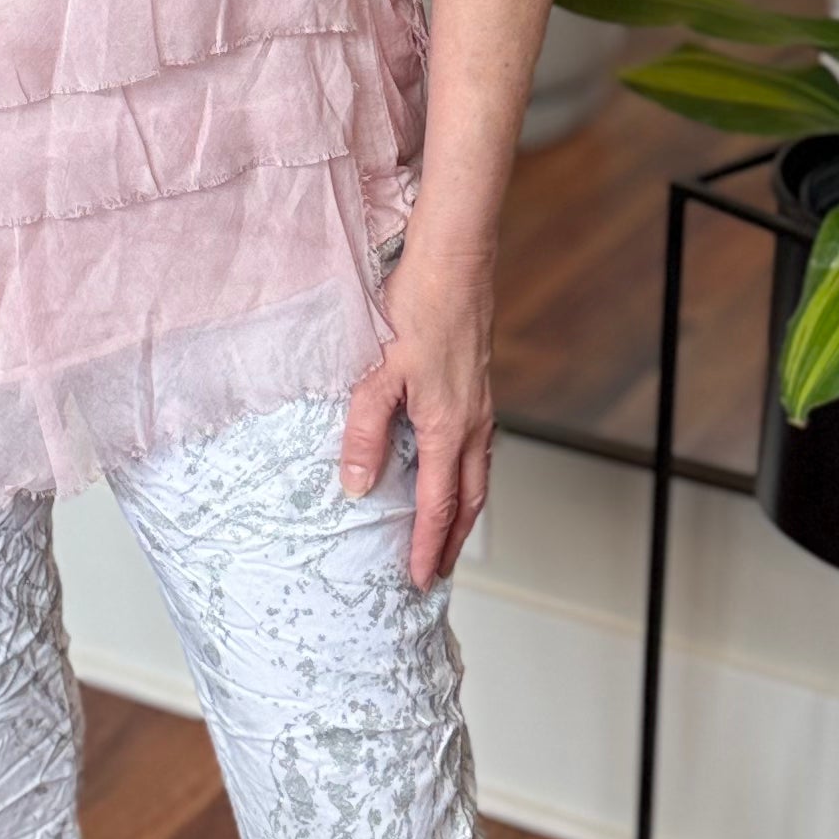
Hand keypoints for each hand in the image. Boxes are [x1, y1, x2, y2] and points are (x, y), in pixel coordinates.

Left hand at [342, 230, 495, 586]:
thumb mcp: (376, 375)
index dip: (428, 547)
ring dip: (464, 511)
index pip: (439, 506)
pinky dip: (467, 476)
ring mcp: (481, 406)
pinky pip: (478, 448)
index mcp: (448, 429)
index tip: (420, 578)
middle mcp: (473, 425)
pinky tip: (451, 470)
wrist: (453, 261)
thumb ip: (364, 434)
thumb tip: (357, 485)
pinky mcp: (479, 388)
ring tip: (448, 534)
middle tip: (440, 571)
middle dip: (454, 541)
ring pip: (478, 475)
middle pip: (470, 501)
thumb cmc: (417, 308)